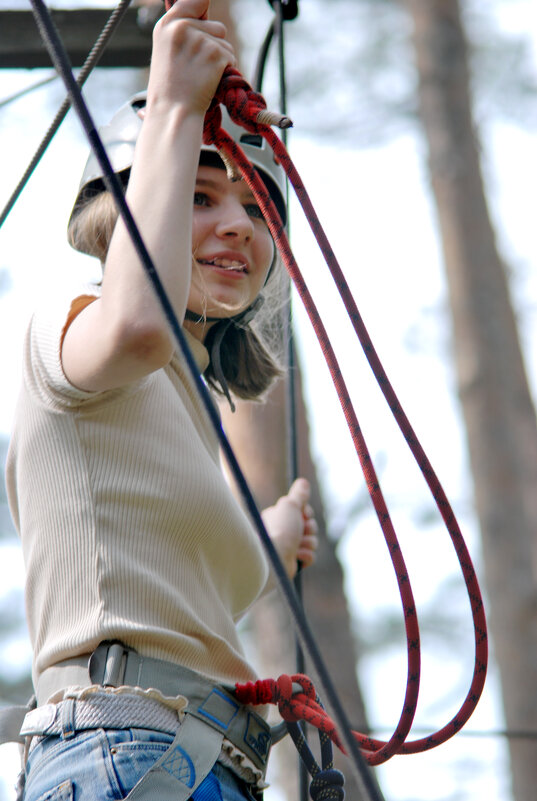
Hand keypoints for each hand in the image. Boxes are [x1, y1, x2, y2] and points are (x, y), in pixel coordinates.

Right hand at [147, 0, 235, 117]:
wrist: (173, 114)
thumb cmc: (170, 89)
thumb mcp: (167, 50)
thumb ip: (184, 28)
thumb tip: (204, 5)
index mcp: (167, 24)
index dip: (204, 10)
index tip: (205, 18)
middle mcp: (182, 27)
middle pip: (216, 25)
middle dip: (213, 45)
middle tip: (195, 68)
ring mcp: (200, 40)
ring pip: (224, 42)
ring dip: (220, 59)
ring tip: (200, 76)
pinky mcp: (216, 54)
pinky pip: (231, 57)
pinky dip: (225, 71)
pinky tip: (209, 82)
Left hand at [261, 478, 318, 579]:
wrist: (273, 559)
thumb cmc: (280, 530)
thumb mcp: (290, 506)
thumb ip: (298, 495)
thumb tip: (303, 482)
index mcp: (277, 516)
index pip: (300, 511)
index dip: (306, 512)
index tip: (303, 514)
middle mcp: (281, 531)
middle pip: (308, 526)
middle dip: (309, 528)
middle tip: (301, 529)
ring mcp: (287, 547)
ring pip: (311, 541)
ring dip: (308, 542)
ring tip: (297, 545)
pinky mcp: (293, 562)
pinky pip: (309, 556)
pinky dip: (306, 556)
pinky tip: (297, 556)